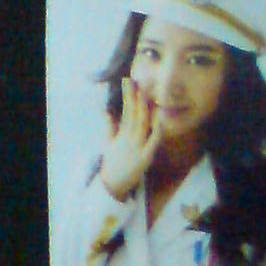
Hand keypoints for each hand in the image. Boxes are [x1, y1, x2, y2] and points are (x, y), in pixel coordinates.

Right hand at [99, 78, 160, 200]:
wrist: (111, 186)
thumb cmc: (112, 165)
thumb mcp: (108, 144)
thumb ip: (110, 126)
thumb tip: (106, 110)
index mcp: (122, 134)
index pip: (126, 110)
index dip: (128, 95)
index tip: (128, 80)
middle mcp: (129, 138)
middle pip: (134, 114)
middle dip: (136, 96)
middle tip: (139, 79)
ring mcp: (137, 147)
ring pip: (142, 124)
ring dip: (145, 108)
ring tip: (146, 92)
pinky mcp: (145, 158)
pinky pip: (153, 141)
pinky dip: (156, 129)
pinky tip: (159, 117)